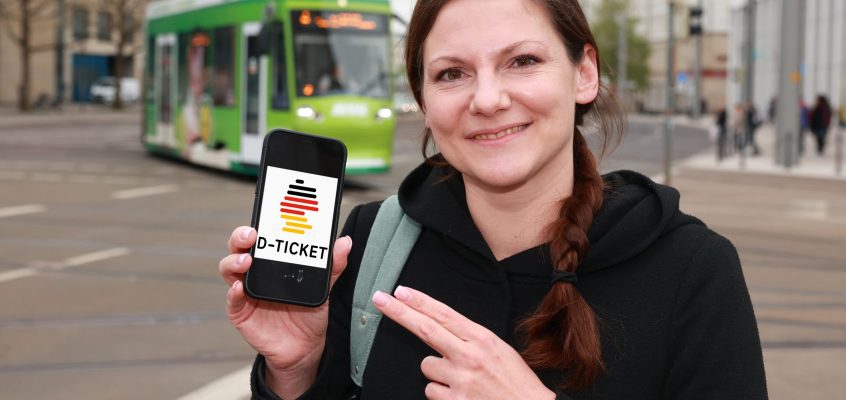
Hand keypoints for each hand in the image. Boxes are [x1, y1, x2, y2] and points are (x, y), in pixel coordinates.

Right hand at [218, 226, 351, 396]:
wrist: (304, 346)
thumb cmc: (309, 312)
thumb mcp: (323, 288)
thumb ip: (332, 266)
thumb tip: (345, 242)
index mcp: (272, 261)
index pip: (261, 237)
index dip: (261, 223)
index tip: (268, 214)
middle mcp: (255, 272)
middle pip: (238, 247)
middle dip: (241, 236)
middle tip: (252, 234)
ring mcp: (245, 291)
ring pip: (229, 269)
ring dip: (235, 261)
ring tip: (247, 260)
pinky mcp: (240, 312)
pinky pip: (232, 300)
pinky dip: (232, 292)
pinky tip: (238, 288)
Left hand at [372, 286, 555, 399]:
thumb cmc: (514, 380)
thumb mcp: (498, 348)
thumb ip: (469, 338)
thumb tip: (440, 326)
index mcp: (482, 338)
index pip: (444, 314)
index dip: (419, 301)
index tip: (400, 291)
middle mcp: (469, 355)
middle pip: (425, 329)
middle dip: (398, 312)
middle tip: (379, 299)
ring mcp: (461, 379)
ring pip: (427, 366)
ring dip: (437, 372)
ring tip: (461, 380)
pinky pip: (431, 391)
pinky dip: (441, 393)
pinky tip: (461, 395)